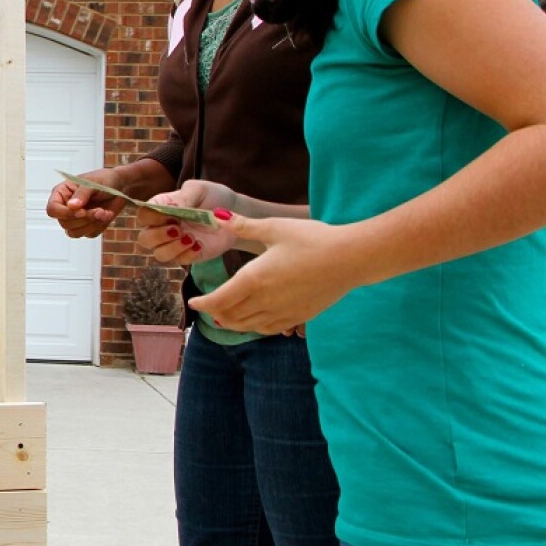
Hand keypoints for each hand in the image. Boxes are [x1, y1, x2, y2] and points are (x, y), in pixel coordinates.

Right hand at [46, 168, 129, 237]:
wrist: (120, 187)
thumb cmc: (103, 180)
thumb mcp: (92, 183)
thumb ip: (81, 194)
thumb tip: (71, 206)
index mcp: (61, 194)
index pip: (52, 209)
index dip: (65, 213)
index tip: (82, 211)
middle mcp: (65, 207)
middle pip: (64, 223)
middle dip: (84, 219)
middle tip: (99, 210)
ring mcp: (75, 219)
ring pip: (74, 232)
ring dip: (92, 224)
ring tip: (104, 212)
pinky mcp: (86, 227)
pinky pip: (89, 234)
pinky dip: (99, 226)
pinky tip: (106, 215)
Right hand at [137, 181, 240, 264]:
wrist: (234, 212)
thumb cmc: (212, 197)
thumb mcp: (199, 190)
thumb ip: (184, 196)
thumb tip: (169, 208)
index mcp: (160, 208)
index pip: (143, 215)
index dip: (151, 217)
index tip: (171, 214)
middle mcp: (162, 227)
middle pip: (144, 239)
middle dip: (158, 236)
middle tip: (178, 229)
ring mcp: (174, 244)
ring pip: (159, 254)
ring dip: (172, 247)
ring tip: (191, 237)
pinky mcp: (188, 255)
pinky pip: (180, 261)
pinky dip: (189, 254)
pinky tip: (200, 244)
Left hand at [185, 213, 359, 334]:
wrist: (351, 258)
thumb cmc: (313, 239)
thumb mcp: (275, 228)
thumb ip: (244, 226)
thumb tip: (217, 216)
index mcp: (255, 279)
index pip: (219, 300)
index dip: (203, 304)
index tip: (194, 303)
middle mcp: (265, 300)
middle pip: (230, 316)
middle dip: (214, 314)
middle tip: (207, 308)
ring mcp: (283, 312)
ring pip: (248, 326)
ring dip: (232, 323)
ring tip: (223, 317)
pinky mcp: (299, 317)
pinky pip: (268, 329)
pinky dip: (254, 328)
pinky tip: (253, 321)